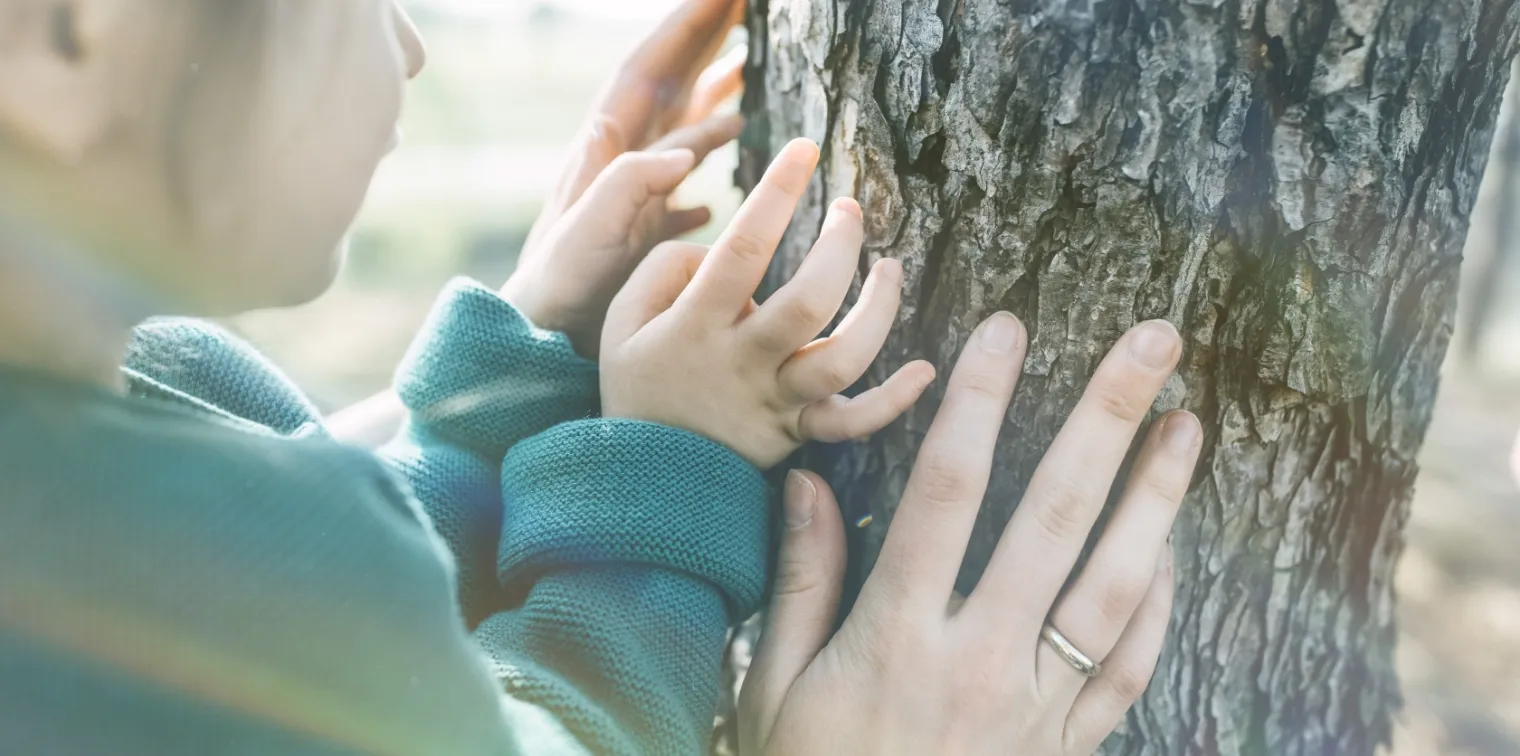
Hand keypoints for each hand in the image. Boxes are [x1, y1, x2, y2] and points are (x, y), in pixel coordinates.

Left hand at [502, 0, 746, 354]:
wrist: (537, 337)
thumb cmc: (559, 290)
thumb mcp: (589, 232)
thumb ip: (628, 183)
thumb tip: (683, 149)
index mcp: (608, 149)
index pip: (649, 67)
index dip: (687, 25)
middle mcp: (621, 161)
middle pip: (668, 82)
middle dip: (705, 40)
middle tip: (747, 6)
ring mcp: (633, 194)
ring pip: (680, 128)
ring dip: (712, 94)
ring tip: (749, 69)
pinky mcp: (642, 230)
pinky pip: (682, 185)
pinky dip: (707, 167)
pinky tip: (730, 168)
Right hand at [600, 138, 936, 468]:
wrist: (639, 482)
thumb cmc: (636, 384)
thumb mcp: (621, 320)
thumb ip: (665, 269)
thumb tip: (718, 250)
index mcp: (697, 324)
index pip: (744, 247)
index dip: (777, 191)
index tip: (805, 148)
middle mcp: (742, 362)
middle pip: (808, 301)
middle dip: (839, 246)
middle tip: (850, 209)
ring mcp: (775, 401)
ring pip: (843, 358)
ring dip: (879, 310)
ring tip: (889, 268)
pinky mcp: (796, 434)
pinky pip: (851, 423)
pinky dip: (893, 401)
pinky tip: (925, 371)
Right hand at [739, 316, 1201, 754]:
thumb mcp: (775, 689)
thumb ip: (800, 583)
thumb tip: (810, 484)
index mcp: (898, 634)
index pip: (947, 490)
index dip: (979, 400)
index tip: (1005, 328)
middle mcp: (981, 658)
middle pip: (1055, 514)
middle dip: (1107, 417)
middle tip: (1153, 342)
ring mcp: (1038, 704)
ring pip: (1115, 583)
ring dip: (1156, 498)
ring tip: (1188, 424)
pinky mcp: (1069, 745)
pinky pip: (1130, 665)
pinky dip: (1158, 602)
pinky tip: (1172, 549)